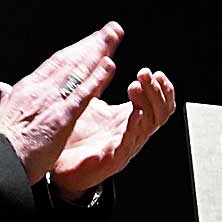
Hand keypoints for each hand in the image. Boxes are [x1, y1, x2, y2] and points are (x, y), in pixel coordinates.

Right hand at [0, 23, 121, 182]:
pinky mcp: (61, 117)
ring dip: (99, 52)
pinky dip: (97, 78)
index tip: (91, 40)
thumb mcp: (3, 114)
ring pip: (78, 70)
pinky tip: (109, 65)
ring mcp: (51, 101)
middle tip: (111, 29)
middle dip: (92, 43)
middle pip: (70, 60)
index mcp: (27, 88)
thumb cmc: (1, 144)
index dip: (76, 50)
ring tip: (114, 37)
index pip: (56, 64)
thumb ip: (6, 99)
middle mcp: (40, 89)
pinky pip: (82, 93)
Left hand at [52, 67, 178, 199]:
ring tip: (135, 87)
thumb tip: (103, 56)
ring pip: (150, 124)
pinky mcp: (114, 159)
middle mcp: (133, 132)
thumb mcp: (90, 102)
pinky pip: (131, 143)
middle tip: (145, 73)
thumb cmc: (75, 136)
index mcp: (130, 118)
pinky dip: (134, 127)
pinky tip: (134, 114)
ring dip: (147, 103)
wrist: (59, 166)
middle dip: (156, 90)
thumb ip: (99, 82)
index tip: (154, 72)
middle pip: (160, 111)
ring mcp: (126, 146)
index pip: (159, 103)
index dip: (162, 88)